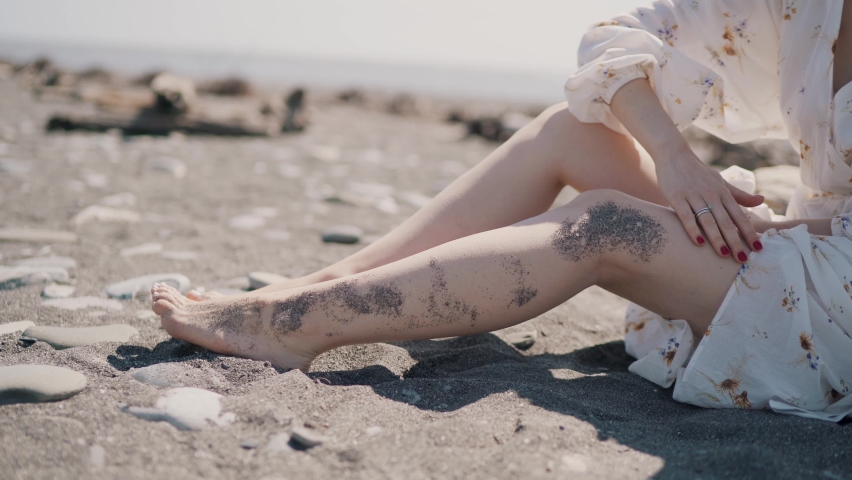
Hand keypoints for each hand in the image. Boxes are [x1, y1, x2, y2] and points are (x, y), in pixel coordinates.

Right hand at [654, 143, 763, 261]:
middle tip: (742, 260)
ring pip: (708, 221)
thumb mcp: (720, 181)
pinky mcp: (677, 197)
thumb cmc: (697, 171)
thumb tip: (762, 201)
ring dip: (717, 239)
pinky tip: (698, 243)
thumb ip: (739, 194)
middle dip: (735, 242)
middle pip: (726, 222)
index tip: (758, 248)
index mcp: (723, 193)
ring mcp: (694, 196)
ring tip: (724, 255)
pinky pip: (686, 216)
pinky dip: (692, 229)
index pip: (739, 216)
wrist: (674, 155)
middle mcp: (711, 195)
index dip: (749, 232)